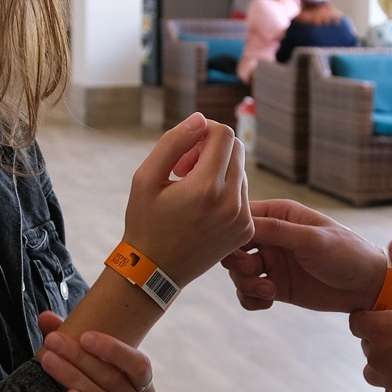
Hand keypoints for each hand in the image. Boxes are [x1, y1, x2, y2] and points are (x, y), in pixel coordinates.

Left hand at [36, 311, 154, 391]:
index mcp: (142, 386)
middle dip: (80, 358)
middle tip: (53, 342)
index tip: (85, 336)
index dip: (114, 350)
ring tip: (48, 362)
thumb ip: (71, 341)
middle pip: (113, 381)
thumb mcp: (89, 367)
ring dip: (73, 379)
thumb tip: (46, 317)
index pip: (138, 365)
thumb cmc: (92, 391)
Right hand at [122, 114, 254, 285]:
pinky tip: (201, 207)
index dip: (202, 133)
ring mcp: (242, 218)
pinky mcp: (246, 229)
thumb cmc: (145, 222)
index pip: (223, 134)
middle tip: (184, 169)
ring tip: (190, 190)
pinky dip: (225, 191)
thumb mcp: (145, 178)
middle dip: (211, 149)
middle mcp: (231, 203)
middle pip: (236, 149)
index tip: (183, 152)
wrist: (154, 271)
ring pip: (240, 170)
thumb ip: (173, 142)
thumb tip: (200, 119)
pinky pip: (243, 193)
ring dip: (218, 170)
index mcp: (205, 188)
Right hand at [222, 198, 388, 312]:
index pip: (242, 217)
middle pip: (234, 247)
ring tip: (268, 291)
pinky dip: (251, 299)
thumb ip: (276, 231)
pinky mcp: (276, 286)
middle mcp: (273, 237)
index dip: (232, 231)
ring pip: (238, 272)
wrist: (368, 287)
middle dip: (236, 261)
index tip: (237, 247)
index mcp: (280, 215)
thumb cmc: (347, 253)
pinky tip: (268, 301)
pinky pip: (249, 293)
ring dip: (245, 284)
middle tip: (252, 270)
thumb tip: (240, 224)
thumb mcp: (312, 239)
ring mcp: (273, 263)